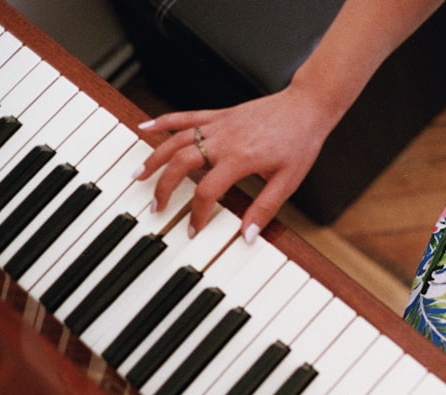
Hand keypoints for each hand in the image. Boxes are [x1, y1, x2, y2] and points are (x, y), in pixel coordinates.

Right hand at [134, 86, 333, 240]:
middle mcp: (224, 140)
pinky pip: (186, 117)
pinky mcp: (220, 115)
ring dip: (154, 157)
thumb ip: (265, 209)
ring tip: (138, 175)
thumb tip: (247, 236)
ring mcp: (219, 125)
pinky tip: (144, 128)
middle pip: (181, 163)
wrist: (307, 107)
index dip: (196, 213)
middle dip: (164, 187)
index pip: (207, 190)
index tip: (192, 229)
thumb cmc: (300, 142)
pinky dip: (163, 122)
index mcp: (240, 159)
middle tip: (156, 206)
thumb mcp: (288, 181)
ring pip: (176, 140)